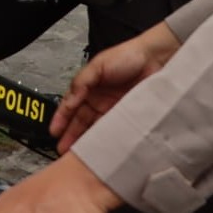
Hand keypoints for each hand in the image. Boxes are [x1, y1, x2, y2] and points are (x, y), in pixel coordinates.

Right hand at [52, 23, 180, 153]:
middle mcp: (101, 102)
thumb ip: (81, 82)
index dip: (62, 119)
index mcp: (90, 88)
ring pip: (97, 130)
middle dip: (72, 136)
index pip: (71, 107)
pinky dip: (110, 142)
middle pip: (82, 122)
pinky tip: (105, 150)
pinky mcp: (129, 119)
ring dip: (89, 142)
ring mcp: (115, 112)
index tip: (54, 132)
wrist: (158, 59)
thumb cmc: (129, 56)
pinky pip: (116, 132)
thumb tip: (68, 101)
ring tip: (82, 155)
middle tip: (64, 151)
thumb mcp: (98, 65)